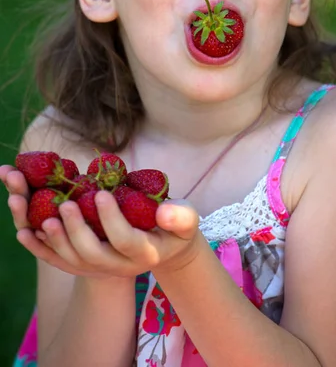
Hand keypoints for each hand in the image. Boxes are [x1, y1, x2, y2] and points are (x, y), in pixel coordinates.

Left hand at [1, 165, 199, 278]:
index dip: (112, 219)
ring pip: (70, 259)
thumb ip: (181, 216)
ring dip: (52, 237)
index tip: (101, 194)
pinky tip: (23, 233)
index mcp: (144, 253)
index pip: (125, 240)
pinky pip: (58, 261)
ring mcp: (99, 269)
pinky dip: (40, 249)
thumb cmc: (175, 227)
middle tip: (65, 204)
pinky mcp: (84, 265)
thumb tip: (164, 212)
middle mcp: (119, 267)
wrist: (161, 248)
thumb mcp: (186, 220)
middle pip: (92, 254)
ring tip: (41, 216)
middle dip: (76, 230)